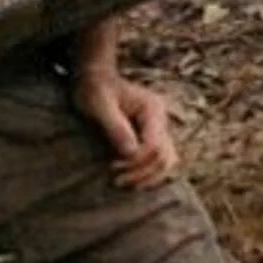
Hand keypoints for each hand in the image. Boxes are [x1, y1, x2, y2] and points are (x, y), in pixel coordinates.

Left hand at [72, 68, 179, 189]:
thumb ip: (115, 127)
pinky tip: (132, 179)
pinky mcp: (151, 136)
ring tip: (125, 183)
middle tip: (117, 181)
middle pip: (164, 156)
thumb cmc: (94, 89)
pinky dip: (148, 173)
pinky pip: (159, 160)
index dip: (136, 161)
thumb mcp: (99, 104)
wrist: (95, 79)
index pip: (154, 145)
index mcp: (152, 109)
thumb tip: (130, 153)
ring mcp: (158, 128)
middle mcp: (160, 119)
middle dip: (142, 173)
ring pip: (167, 161)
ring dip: (148, 177)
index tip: (113, 166)